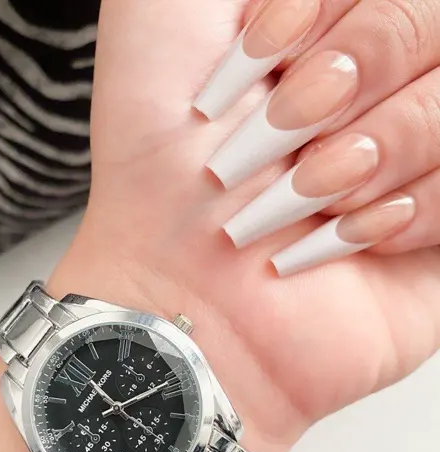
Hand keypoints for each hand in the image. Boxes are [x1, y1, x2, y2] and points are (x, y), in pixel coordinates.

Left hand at [48, 0, 439, 451]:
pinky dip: (406, 214)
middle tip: (280, 140)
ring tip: (306, 200)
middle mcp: (388, 81)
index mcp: (335, 25)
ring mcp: (423, 153)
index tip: (261, 59)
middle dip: (350, 77)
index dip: (328, 11)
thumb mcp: (161, 13)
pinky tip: (350, 239)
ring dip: (372, 153)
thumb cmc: (160, 169)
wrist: (182, 299)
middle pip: (431, 25)